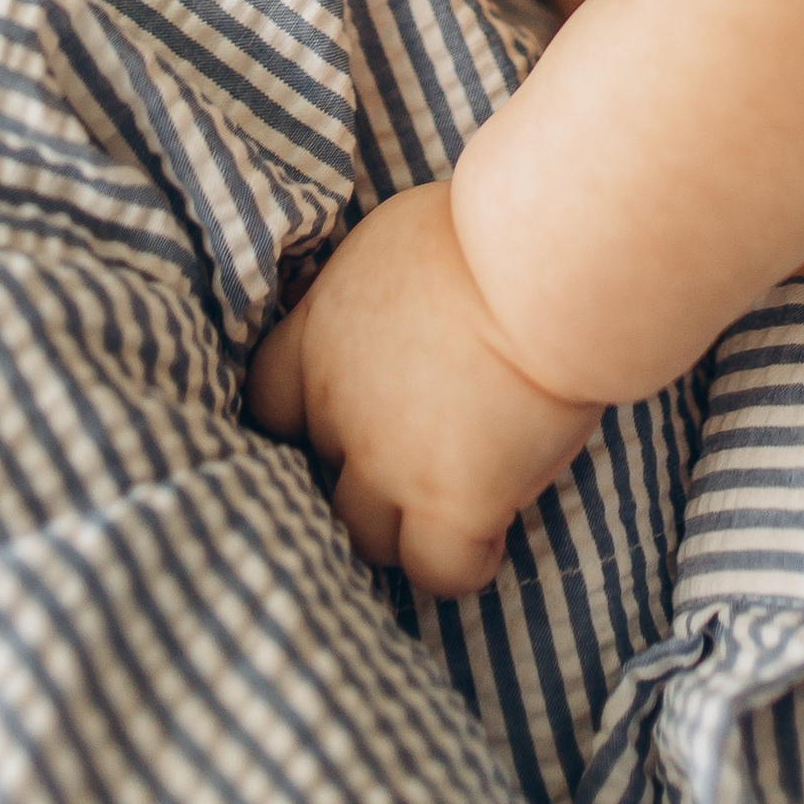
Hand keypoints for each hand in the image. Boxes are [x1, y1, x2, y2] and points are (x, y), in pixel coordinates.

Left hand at [246, 182, 600, 597]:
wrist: (537, 266)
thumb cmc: (485, 231)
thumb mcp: (395, 238)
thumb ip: (374, 293)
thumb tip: (392, 308)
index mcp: (319, 334)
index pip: (266, 401)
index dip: (302, 419)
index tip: (341, 419)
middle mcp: (339, 407)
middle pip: (316, 476)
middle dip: (358, 475)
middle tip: (411, 464)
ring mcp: (391, 463)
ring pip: (367, 537)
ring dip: (403, 529)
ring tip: (446, 513)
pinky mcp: (453, 503)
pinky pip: (440, 572)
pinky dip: (462, 567)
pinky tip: (490, 543)